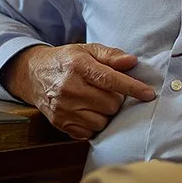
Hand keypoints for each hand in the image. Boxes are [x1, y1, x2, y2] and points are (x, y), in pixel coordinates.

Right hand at [2, 43, 156, 138]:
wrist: (33, 74)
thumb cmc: (66, 61)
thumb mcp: (87, 50)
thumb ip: (111, 55)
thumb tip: (132, 61)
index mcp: (78, 66)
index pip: (111, 81)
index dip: (133, 88)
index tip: (149, 94)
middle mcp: (69, 88)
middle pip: (111, 104)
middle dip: (117, 100)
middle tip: (109, 92)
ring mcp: (63, 108)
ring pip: (102, 121)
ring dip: (106, 114)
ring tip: (98, 102)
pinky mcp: (60, 123)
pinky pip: (89, 132)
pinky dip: (94, 124)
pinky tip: (89, 112)